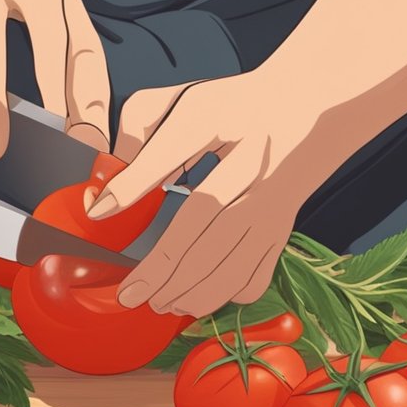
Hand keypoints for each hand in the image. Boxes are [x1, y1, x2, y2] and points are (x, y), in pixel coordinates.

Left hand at [87, 75, 321, 317]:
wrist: (306, 109)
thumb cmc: (233, 110)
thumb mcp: (182, 104)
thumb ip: (138, 133)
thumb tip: (108, 193)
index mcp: (223, 124)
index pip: (171, 152)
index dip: (133, 184)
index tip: (100, 211)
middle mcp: (251, 168)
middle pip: (206, 228)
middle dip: (164, 270)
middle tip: (132, 294)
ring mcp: (271, 205)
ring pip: (233, 262)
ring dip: (192, 291)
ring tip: (161, 302)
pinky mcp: (281, 230)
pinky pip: (255, 275)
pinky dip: (227, 294)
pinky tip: (200, 295)